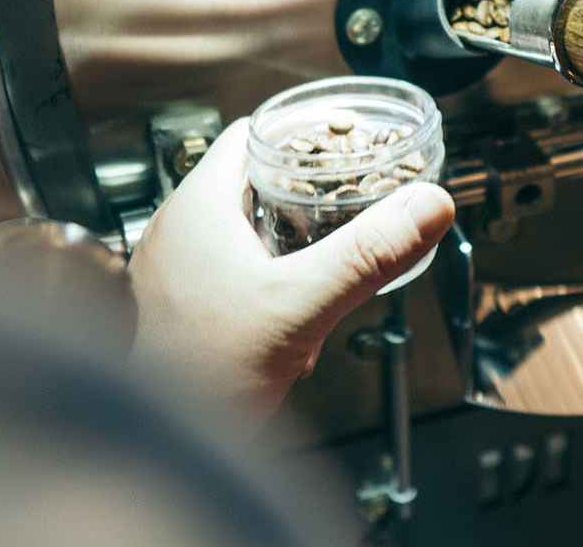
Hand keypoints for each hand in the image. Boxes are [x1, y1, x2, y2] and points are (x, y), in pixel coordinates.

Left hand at [127, 119, 453, 426]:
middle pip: (259, 179)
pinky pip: (242, 268)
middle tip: (360, 189)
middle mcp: (184, 230)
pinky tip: (305, 302)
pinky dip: (279, 272)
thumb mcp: (299, 305)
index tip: (349, 136)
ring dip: (298, 233)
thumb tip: (428, 205)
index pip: (254, 134)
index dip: (306, 130)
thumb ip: (368, 254)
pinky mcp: (189, 306)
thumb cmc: (194, 375)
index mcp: (200, 206)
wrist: (154, 452)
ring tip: (341, 242)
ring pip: (252, 226)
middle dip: (314, 186)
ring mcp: (183, 269)